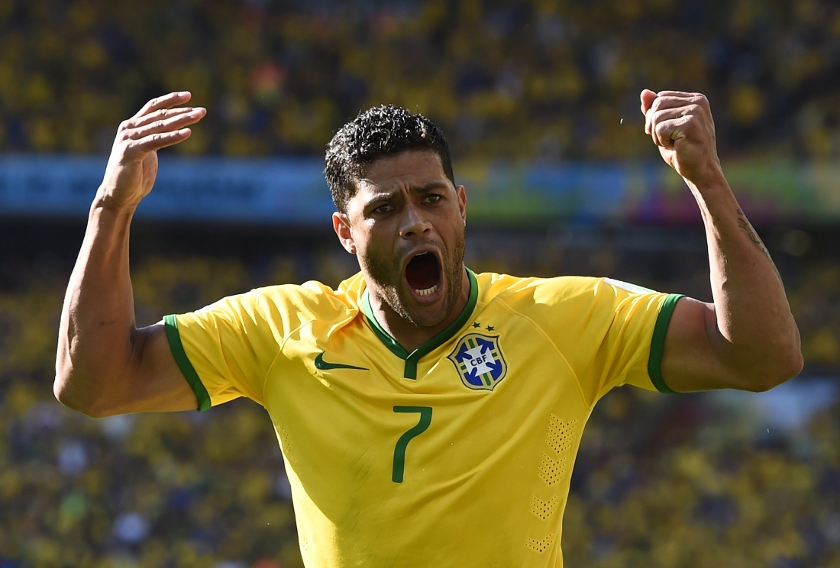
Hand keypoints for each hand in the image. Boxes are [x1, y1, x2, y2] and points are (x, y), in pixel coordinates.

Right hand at [97, 92, 205, 210]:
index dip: (170, 100)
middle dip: (183, 112)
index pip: (153, 107)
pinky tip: (187, 133)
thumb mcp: (147, 152)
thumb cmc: (135, 176)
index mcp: (132, 126)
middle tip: (202, 111)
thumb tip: (173, 131)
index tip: (189, 96)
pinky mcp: (131, 151)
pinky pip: (156, 141)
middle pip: (160, 115)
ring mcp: (128, 139)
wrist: (118, 196)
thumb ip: (155, 139)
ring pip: (160, 126)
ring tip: (198, 117)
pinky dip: (172, 137)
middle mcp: (128, 129)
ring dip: (181, 121)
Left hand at [640, 89, 722, 187]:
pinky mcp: (691, 124)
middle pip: (656, 105)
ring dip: (659, 136)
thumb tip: (644, 92)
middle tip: (669, 139)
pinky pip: (660, 129)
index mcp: (695, 99)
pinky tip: (677, 147)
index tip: (668, 131)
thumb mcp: (664, 126)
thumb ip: (655, 109)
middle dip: (654, 126)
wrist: (700, 170)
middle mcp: (698, 102)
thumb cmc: (681, 149)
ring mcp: (696, 112)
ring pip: (656, 117)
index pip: (660, 98)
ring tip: (675, 143)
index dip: (655, 117)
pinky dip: (662, 141)